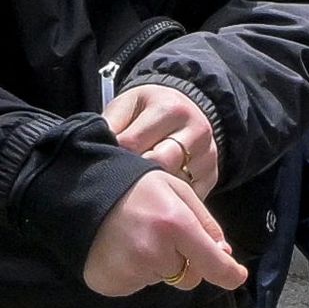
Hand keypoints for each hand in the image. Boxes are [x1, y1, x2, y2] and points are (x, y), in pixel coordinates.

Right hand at [80, 171, 246, 297]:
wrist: (79, 191)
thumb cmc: (134, 186)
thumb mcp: (176, 190)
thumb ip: (204, 222)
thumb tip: (224, 253)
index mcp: (175, 225)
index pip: (213, 263)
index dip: (229, 274)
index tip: (237, 276)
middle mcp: (155, 253)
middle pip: (188, 277)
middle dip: (184, 262)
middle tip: (163, 236)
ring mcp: (131, 271)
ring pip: (160, 279)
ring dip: (156, 265)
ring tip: (135, 237)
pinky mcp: (112, 284)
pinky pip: (136, 285)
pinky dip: (133, 272)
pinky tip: (120, 249)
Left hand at [100, 76, 220, 186]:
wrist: (185, 109)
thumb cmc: (148, 111)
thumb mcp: (126, 106)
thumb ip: (110, 125)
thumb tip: (96, 150)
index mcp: (170, 108)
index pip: (133, 143)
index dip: (114, 156)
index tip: (105, 163)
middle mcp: (195, 130)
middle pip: (158, 165)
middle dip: (134, 176)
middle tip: (118, 182)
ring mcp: (207, 155)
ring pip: (175, 185)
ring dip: (153, 191)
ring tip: (135, 191)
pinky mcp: (212, 176)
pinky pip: (189, 198)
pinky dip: (170, 201)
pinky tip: (155, 198)